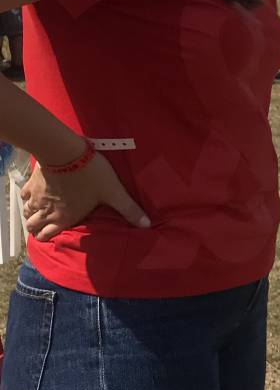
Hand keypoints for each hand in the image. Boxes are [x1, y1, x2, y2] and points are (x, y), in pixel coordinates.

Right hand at [21, 154, 150, 241]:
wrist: (66, 152)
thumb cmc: (91, 174)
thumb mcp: (113, 192)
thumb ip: (129, 209)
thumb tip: (146, 225)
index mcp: (64, 217)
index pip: (46, 236)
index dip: (47, 238)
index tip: (53, 235)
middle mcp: (46, 211)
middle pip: (33, 228)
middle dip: (37, 229)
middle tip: (45, 225)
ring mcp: (36, 197)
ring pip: (26, 213)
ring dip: (32, 215)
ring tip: (40, 213)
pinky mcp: (31, 183)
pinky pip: (23, 196)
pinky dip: (27, 198)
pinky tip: (34, 195)